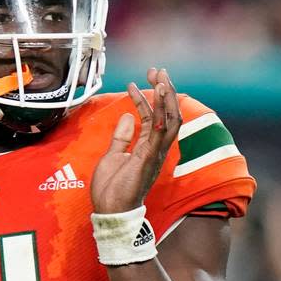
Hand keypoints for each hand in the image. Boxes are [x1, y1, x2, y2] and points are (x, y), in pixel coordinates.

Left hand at [91, 67, 181, 212]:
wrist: (110, 211)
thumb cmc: (112, 189)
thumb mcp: (112, 156)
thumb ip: (121, 137)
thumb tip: (126, 116)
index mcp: (147, 147)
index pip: (153, 118)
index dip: (147, 98)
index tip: (137, 81)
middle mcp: (156, 148)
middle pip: (168, 114)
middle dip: (164, 91)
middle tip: (157, 70)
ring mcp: (155, 152)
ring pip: (170, 118)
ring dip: (166, 95)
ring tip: (160, 76)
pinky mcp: (150, 156)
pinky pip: (162, 129)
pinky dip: (161, 109)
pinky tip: (157, 92)